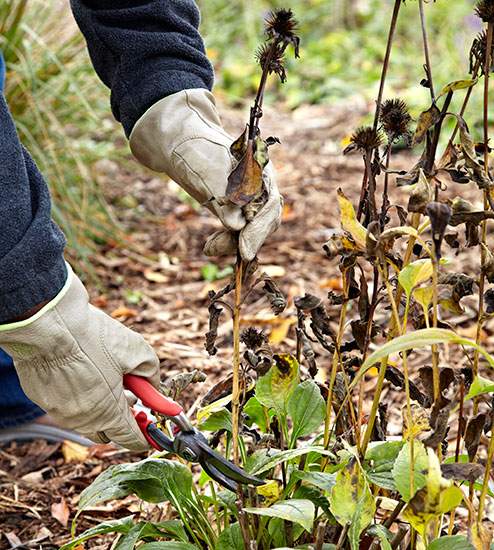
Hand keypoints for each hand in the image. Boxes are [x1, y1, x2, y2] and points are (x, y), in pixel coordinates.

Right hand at [0, 265, 159, 449]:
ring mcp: (58, 410)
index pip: (131, 439)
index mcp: (108, 412)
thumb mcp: (136, 350)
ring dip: (100, 407)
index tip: (151, 432)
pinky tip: (84, 372)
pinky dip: (79, 395)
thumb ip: (151, 373)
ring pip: (85, 419)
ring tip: (108, 380)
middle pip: (107, 432)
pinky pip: (65, 405)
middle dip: (122, 420)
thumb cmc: (91, 337)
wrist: (47, 323)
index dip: (145, 436)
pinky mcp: (41, 398)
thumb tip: (153, 386)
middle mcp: (81, 419)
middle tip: (132, 398)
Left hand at [129, 89, 282, 260]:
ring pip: (253, 229)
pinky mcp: (238, 209)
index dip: (258, 230)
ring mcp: (252, 198)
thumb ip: (224, 198)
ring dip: (235, 243)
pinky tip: (211, 246)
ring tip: (210, 248)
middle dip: (249, 239)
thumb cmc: (195, 150)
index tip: (244, 250)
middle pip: (266, 220)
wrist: (181, 145)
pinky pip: (240, 230)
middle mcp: (262, 185)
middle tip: (227, 252)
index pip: (269, 205)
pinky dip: (228, 240)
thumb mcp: (206, 171)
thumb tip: (238, 227)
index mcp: (261, 169)